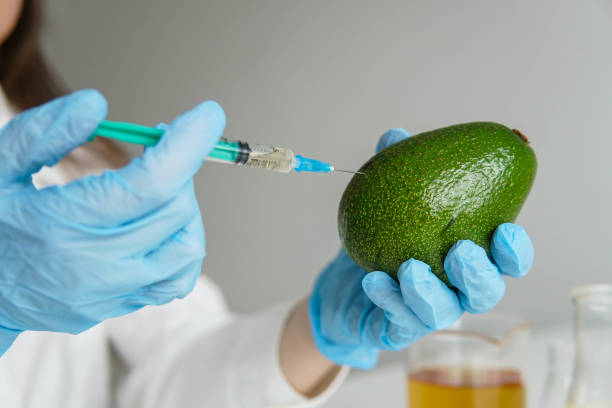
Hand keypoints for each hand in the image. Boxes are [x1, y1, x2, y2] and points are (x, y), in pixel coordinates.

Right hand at [0, 90, 224, 354]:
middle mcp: (96, 267)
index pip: (150, 184)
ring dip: (185, 208)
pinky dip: (179, 246)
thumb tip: (98, 105)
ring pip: (187, 248)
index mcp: (64, 225)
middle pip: (175, 211)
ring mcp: (111, 293)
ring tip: (158, 188)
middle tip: (159, 147)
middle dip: (179, 168)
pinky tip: (157, 225)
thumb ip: (43, 133)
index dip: (188, 144)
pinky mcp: (119, 305)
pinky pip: (176, 279)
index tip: (208, 116)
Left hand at [308, 129, 533, 368]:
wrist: (343, 283)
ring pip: (445, 312)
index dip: (513, 251)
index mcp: (468, 258)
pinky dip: (389, 300)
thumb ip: (396, 170)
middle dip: (479, 274)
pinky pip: (399, 322)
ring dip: (430, 291)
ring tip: (409, 267)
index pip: (505, 261)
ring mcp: (429, 313)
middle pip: (486, 292)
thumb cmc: (381, 240)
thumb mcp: (386, 202)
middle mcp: (456, 289)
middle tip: (459, 251)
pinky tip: (374, 280)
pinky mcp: (399, 330)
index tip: (506, 229)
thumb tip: (395, 134)